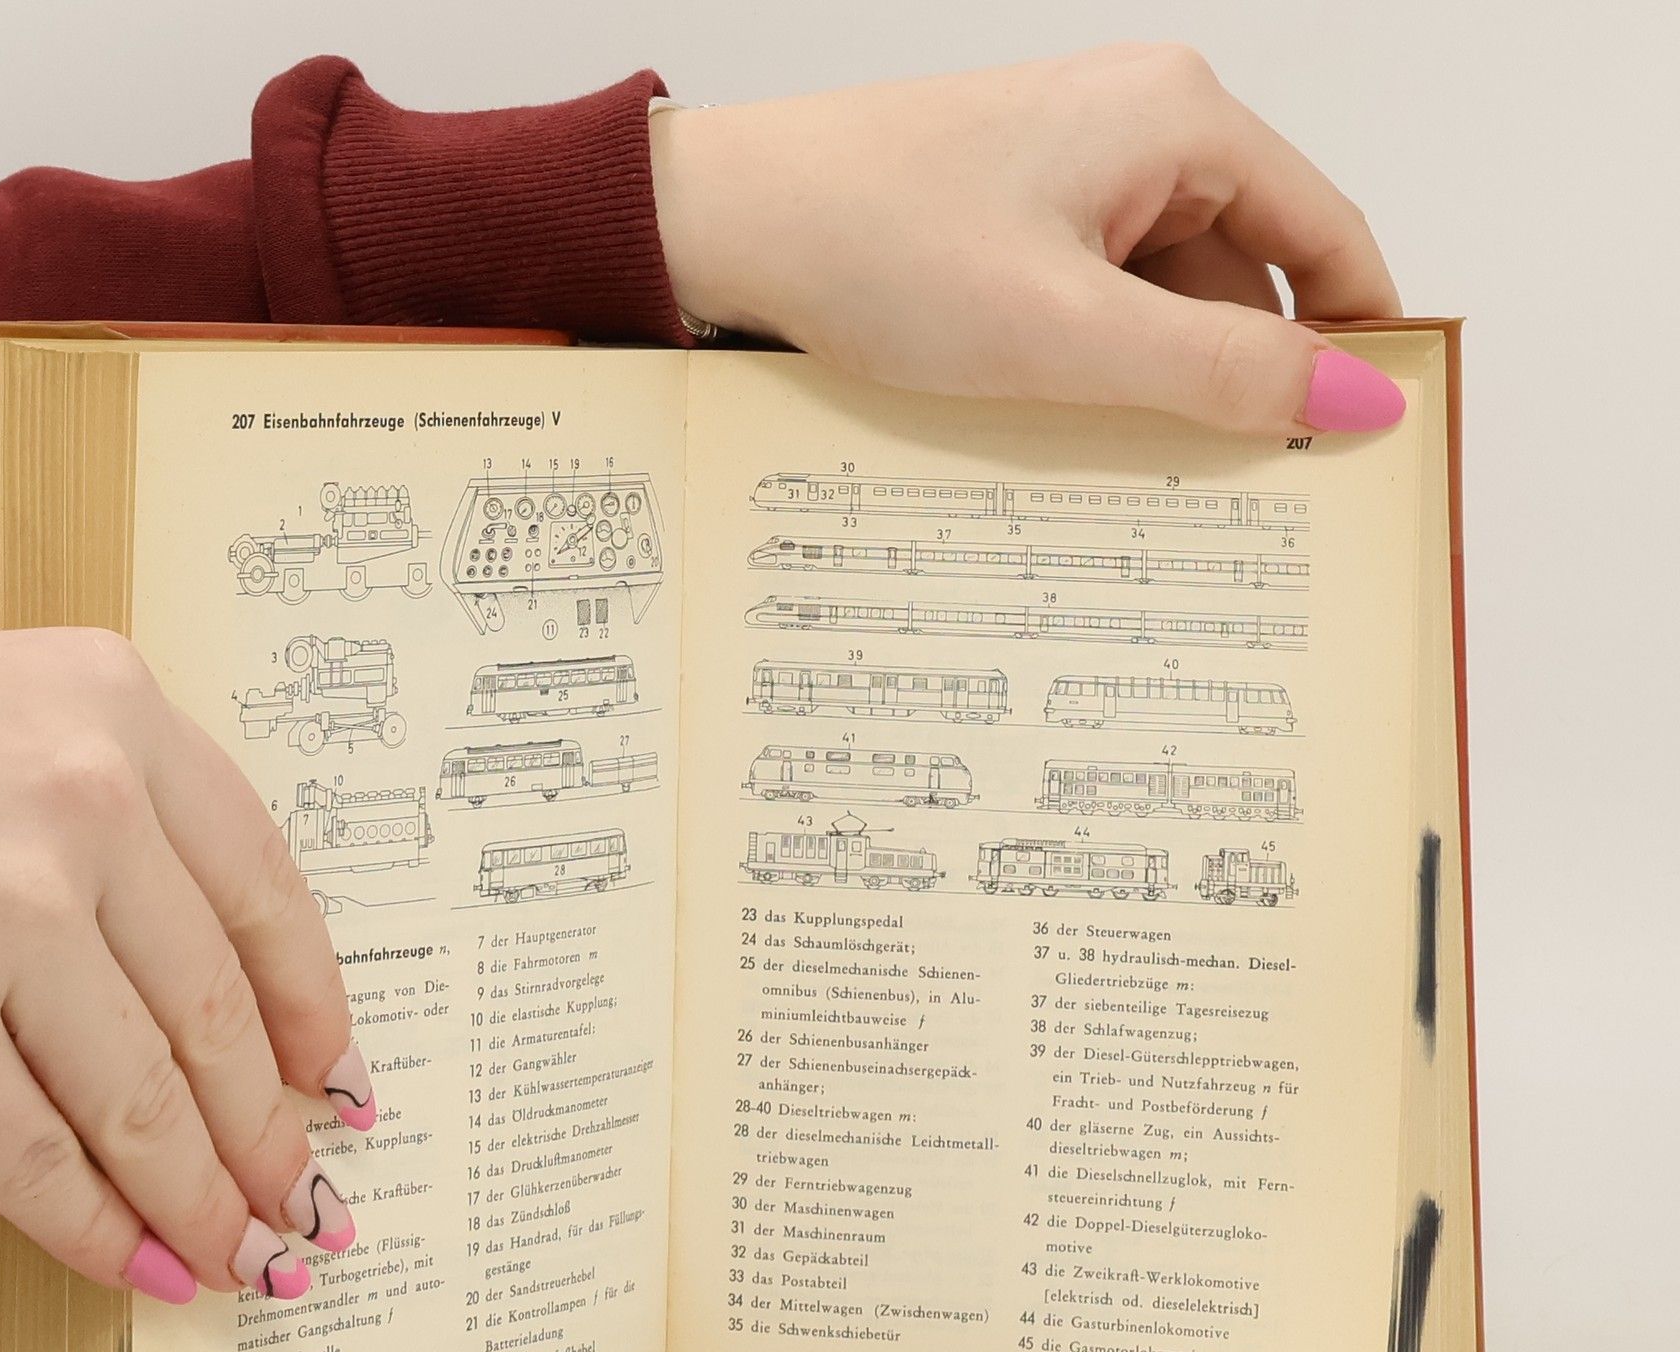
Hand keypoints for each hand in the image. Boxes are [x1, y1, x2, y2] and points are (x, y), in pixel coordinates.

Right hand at [0, 611, 375, 1303]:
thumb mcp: (9, 719)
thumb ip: (119, 831)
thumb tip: (202, 1010)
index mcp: (118, 714)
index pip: (268, 891)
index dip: (317, 1008)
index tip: (338, 1075)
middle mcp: (82, 807)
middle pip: (220, 1016)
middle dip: (270, 1134)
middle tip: (300, 1195)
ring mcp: (4, 921)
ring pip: (149, 1105)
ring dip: (206, 1202)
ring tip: (243, 1250)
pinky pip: (40, 1160)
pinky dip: (102, 1231)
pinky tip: (142, 1262)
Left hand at [649, 43, 1403, 432]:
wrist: (728, 223)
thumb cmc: (877, 244)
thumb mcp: (1068, 330)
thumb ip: (1221, 370)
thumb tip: (1357, 397)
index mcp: (1181, 120)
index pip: (1326, 235)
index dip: (1356, 339)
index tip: (1364, 440)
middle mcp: (1141, 130)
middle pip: (1246, 276)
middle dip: (1242, 379)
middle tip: (1238, 489)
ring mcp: (1074, 175)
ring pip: (1165, 301)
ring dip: (1159, 384)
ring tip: (1128, 462)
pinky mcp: (1019, 220)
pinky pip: (1098, 303)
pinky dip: (1098, 367)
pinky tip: (1066, 425)